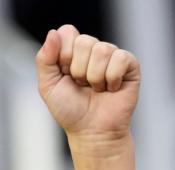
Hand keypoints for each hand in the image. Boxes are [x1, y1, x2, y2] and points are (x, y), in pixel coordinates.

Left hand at [37, 25, 139, 146]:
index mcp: (73, 51)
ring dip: (95, 77)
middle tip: (82, 85)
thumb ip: (44, 59)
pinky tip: (111, 89)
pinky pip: (120, 58)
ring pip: (102, 50)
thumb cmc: (70, 111)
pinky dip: (111, 79)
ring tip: (96, 89)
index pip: (68, 33)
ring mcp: (112, 55)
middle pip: (84, 41)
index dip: (63, 56)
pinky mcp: (130, 64)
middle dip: (79, 70)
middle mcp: (93, 49)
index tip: (65, 75)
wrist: (91, 132)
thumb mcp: (48, 86)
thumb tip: (53, 33)